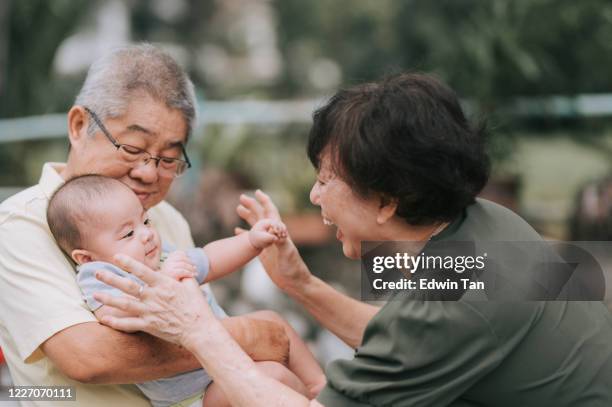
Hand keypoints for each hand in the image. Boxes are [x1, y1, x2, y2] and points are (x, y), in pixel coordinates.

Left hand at [93, 254, 212, 347]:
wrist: (199, 330)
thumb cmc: (197, 307)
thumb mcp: (191, 285)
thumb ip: (181, 275)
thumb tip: (176, 267)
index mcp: (164, 284)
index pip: (142, 271)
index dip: (128, 263)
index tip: (116, 257)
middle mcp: (154, 297)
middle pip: (128, 286)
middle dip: (111, 278)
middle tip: (97, 272)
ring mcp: (150, 312)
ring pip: (124, 304)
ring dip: (108, 299)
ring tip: (94, 294)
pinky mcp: (149, 326)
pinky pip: (128, 324)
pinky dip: (115, 322)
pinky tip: (104, 319)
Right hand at [236, 190, 311, 291]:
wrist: (294, 282)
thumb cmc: (293, 268)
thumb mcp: (287, 253)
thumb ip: (281, 241)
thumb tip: (273, 229)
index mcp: (279, 232)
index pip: (271, 212)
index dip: (264, 201)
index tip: (257, 192)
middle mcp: (272, 235)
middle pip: (261, 216)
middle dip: (252, 206)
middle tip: (241, 197)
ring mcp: (267, 244)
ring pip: (255, 226)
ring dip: (248, 216)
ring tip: (238, 209)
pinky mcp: (263, 253)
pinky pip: (251, 240)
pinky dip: (244, 234)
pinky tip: (236, 230)